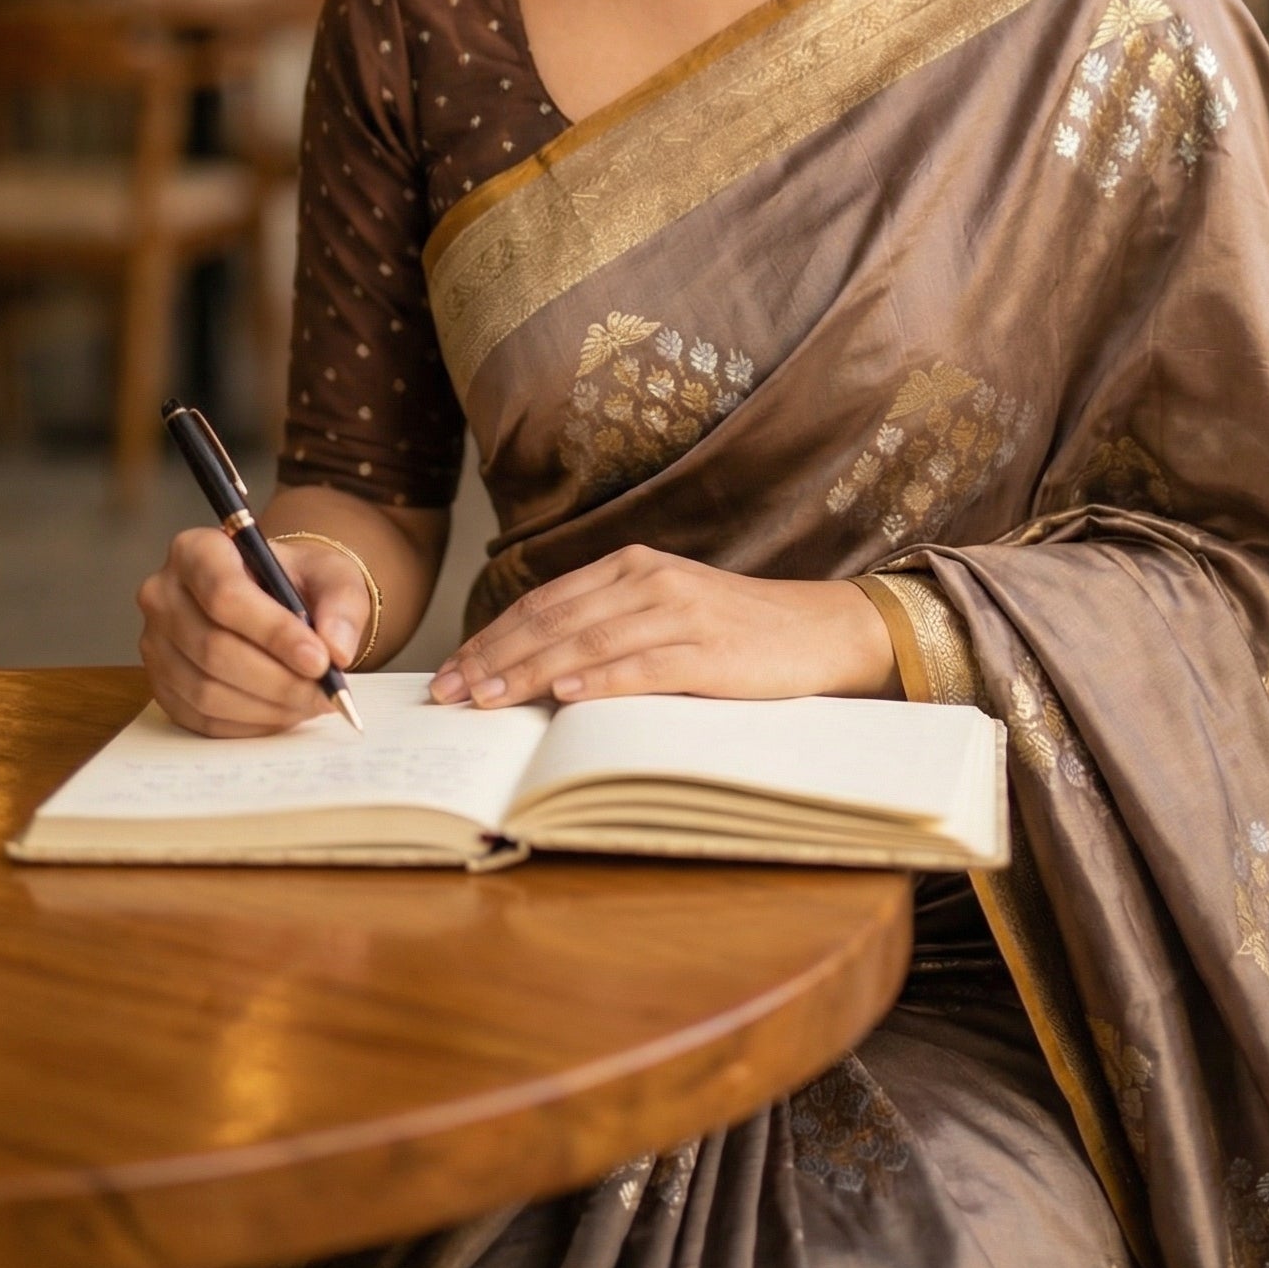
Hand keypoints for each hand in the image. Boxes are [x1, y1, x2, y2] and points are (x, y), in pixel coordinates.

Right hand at [137, 529, 370, 737]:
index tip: (320, 660)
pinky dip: (249, 724)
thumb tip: (337, 650)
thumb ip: (341, 606)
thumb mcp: (332, 576)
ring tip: (310, 702)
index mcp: (197, 551)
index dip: (274, 633)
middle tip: (324, 693)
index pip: (225, 595)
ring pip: (206, 690)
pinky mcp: (159, 685)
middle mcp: (163, 594)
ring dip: (267, 706)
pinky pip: (201, 718)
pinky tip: (283, 712)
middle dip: (278, 679)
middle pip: (213, 648)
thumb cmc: (297, 582)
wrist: (274, 600)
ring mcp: (155, 643)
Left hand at [430, 546, 898, 707]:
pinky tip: (567, 696)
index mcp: (631, 567)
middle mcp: (649, 580)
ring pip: (588, 643)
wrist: (820, 630)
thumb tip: (536, 671)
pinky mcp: (710, 651)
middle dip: (493, 659)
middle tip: (448, 693)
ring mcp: (680, 613)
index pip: (542, 604)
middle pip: (553, 622)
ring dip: (530, 673)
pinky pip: (645, 666)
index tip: (449, 672)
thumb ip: (608, 627)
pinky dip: (602, 681)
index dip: (490, 638)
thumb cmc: (736, 632)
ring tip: (486, 699)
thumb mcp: (665, 613)